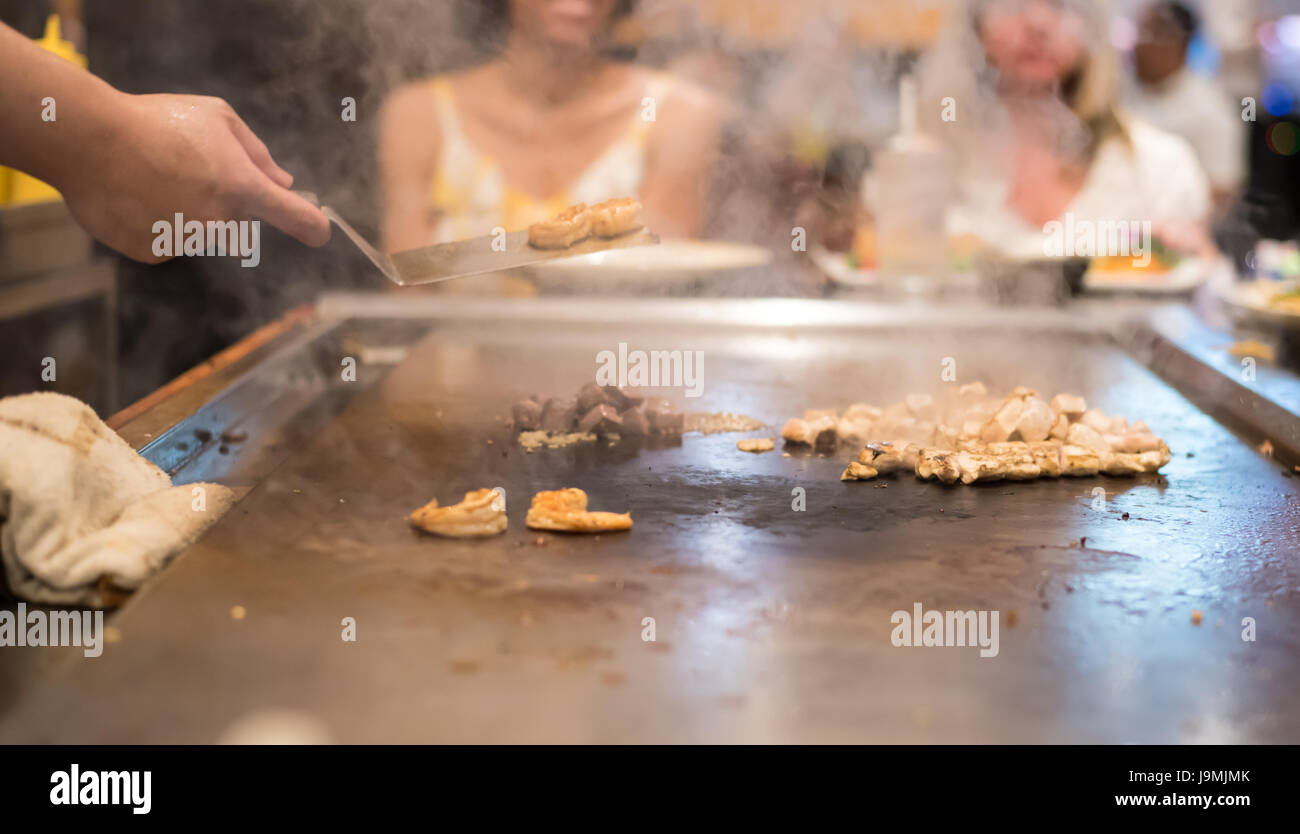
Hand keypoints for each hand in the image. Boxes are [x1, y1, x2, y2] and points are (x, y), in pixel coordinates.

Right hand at [53, 93, 329, 262]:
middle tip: (189, 169)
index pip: (295, 217)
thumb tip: (284, 182)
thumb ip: (256, 152)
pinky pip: (168, 239)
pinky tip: (134, 195)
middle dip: (225, 200)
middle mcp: (220, 221)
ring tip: (153, 176)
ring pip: (202, 230)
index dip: (312, 226)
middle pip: (239, 220)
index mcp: (242, 188)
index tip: (320, 232)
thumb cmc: (156, 120)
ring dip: (188, 210)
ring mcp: (187, 240)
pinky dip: (156, 222)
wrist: (88, 140)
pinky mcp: (154, 251)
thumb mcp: (215, 116)